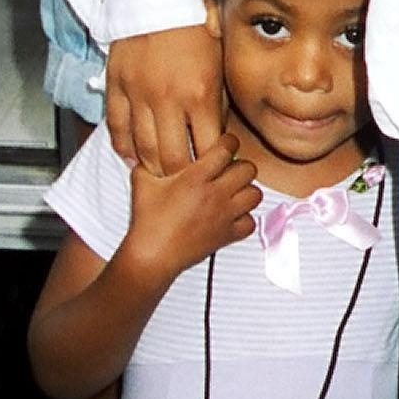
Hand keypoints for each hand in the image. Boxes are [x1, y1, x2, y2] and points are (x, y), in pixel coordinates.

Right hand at [107, 24, 224, 174]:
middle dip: (183, 175)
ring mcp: (138, 95)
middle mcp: (168, 100)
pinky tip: (132, 159)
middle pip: (174, 157)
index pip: (207, 147)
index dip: (212, 166)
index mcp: (200, 93)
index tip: (215, 173)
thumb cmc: (194, 25)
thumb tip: (218, 132)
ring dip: (154, 167)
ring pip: (143, 149)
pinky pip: (117, 128)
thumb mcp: (219, 62)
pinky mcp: (116, 87)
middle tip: (187, 182)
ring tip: (162, 176)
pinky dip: (124, 149)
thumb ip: (217, 100)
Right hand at [121, 132, 260, 285]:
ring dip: (246, 190)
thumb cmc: (147, 222)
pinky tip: (232, 215)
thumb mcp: (142, 183)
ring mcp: (224, 216)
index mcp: (196, 178)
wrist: (152, 255)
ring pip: (255, 194)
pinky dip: (245, 218)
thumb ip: (147, 162)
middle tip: (229, 169)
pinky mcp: (227, 235)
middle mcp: (214, 195)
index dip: (228, 142)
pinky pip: (250, 222)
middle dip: (240, 165)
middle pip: (248, 169)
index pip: (227, 149)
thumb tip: (147, 150)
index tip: (224, 145)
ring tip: (233, 191)